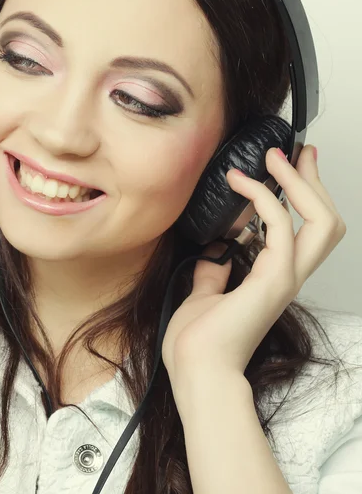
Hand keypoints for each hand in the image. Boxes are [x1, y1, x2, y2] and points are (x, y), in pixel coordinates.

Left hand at [162, 144, 345, 385]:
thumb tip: (215, 251)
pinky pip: (279, 226)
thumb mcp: (205, 294)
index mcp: (273, 278)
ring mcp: (284, 277)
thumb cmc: (199, 342)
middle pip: (326, 221)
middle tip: (298, 152)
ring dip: (299, 183)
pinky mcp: (272, 278)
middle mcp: (287, 275)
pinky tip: (240, 183)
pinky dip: (263, 198)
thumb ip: (216, 271)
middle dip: (314, 183)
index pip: (304, 231)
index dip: (301, 198)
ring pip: (321, 221)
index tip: (286, 169)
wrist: (196, 370)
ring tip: (276, 157)